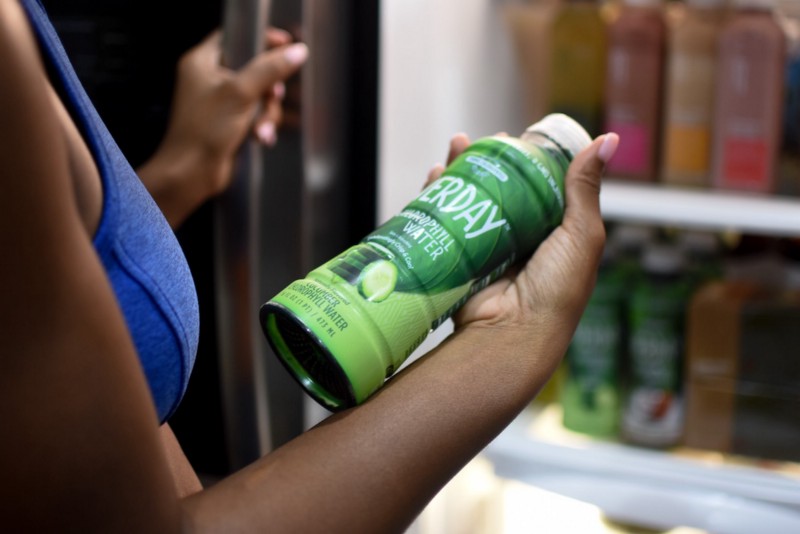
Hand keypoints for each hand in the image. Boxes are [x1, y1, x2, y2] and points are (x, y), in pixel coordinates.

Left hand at [138, 29, 307, 226]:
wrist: (191, 174)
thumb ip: (269, 69)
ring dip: (267, 113)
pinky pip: (257, 115)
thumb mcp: (240, 94)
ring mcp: (220, 102)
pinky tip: (260, 138)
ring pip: (260, 95)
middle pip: (255, 68)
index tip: (286, 45)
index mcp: (202, 62)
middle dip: (269, 89)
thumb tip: (297, 52)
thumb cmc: (203, 132)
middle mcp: (209, 79)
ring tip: (261, 130)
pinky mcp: (230, 123)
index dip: (262, 39)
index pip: (237, 36)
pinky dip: (262, 125)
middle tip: (272, 97)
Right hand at [429, 131, 618, 356]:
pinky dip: (436, 198)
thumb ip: (585, 189)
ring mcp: (489, 248)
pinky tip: (433, 176)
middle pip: (503, 189)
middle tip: (482, 140)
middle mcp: (522, 239)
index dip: (529, 160)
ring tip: (455, 147)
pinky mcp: (462, 257)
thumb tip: (608, 139)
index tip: (518, 137)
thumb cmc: (557, 289)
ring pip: (472, 201)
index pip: (541, 186)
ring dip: (461, 172)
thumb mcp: (581, 234)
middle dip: (490, 161)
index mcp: (555, 233)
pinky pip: (447, 223)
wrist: (513, 334)